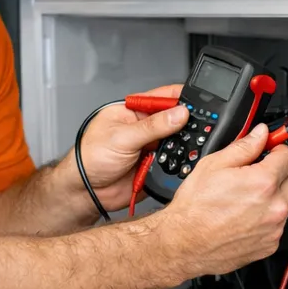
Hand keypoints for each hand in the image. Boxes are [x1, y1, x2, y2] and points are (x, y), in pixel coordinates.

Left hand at [74, 85, 189, 211]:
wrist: (87, 191)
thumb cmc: (90, 157)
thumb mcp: (122, 136)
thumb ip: (153, 126)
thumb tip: (179, 113)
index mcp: (134, 111)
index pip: (163, 97)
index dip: (182, 98)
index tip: (200, 102)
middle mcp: (144, 127)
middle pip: (175, 119)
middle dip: (186, 123)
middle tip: (197, 126)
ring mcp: (150, 146)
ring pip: (177, 142)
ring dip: (181, 146)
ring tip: (182, 147)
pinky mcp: (155, 165)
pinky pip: (174, 162)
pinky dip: (177, 163)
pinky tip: (175, 163)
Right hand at [158, 125, 287, 277]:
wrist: (185, 244)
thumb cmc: (195, 209)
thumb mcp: (213, 165)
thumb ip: (244, 146)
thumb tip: (260, 134)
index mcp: (263, 183)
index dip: (276, 150)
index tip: (268, 152)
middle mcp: (275, 207)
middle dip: (277, 173)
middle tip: (253, 175)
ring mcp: (274, 228)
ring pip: (285, 203)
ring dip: (272, 197)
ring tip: (244, 200)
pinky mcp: (270, 244)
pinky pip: (277, 225)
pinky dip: (266, 219)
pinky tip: (244, 217)